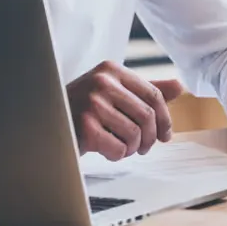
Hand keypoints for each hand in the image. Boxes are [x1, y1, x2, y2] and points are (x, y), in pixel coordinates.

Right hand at [67, 60, 185, 160]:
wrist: (47, 123)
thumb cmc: (85, 108)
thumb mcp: (115, 92)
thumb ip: (146, 89)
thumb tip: (179, 86)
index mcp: (113, 70)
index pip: (153, 94)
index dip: (165, 118)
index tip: (166, 136)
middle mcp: (102, 81)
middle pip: (147, 115)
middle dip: (150, 137)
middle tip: (144, 147)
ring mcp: (91, 102)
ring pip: (134, 133)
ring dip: (133, 148)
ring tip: (125, 148)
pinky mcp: (83, 124)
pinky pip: (117, 147)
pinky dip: (117, 155)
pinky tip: (109, 151)